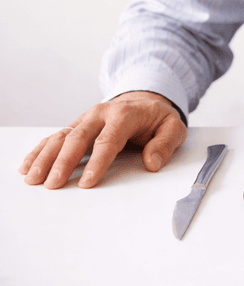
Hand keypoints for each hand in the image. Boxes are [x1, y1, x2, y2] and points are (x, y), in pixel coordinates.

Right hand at [18, 91, 186, 188]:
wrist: (146, 101)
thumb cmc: (159, 118)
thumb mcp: (173, 128)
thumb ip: (165, 144)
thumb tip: (152, 163)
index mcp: (124, 114)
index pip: (108, 141)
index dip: (97, 163)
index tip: (87, 183)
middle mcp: (100, 114)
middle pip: (78, 138)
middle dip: (64, 162)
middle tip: (53, 184)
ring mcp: (86, 119)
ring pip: (61, 137)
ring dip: (45, 157)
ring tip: (33, 178)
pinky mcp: (77, 125)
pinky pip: (55, 137)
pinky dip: (40, 151)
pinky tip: (28, 165)